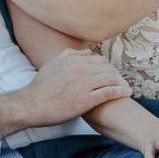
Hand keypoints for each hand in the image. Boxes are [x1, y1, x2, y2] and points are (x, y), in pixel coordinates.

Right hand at [0, 49, 131, 133]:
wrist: (31, 105)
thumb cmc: (40, 87)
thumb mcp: (52, 65)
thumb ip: (68, 55)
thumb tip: (86, 52)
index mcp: (72, 60)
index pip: (98, 59)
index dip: (107, 66)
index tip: (112, 72)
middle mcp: (80, 70)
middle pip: (106, 68)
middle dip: (116, 74)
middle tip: (122, 80)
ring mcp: (84, 84)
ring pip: (110, 79)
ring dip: (121, 82)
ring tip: (127, 86)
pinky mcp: (86, 100)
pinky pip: (108, 93)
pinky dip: (120, 91)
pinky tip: (127, 92)